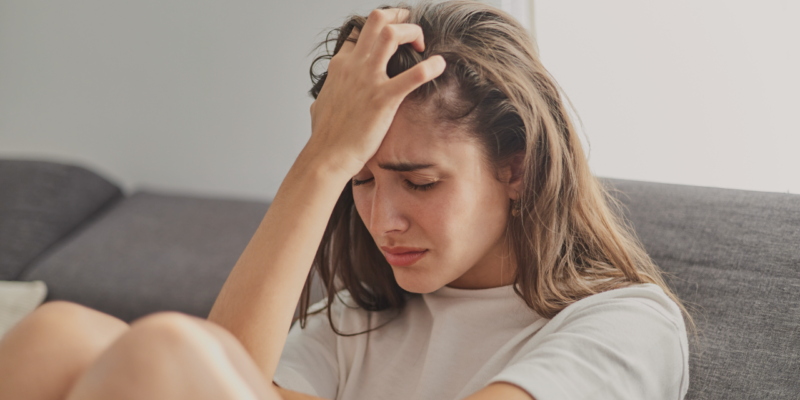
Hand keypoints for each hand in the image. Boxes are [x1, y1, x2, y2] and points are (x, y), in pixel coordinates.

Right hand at [304, 8, 445, 178]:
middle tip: (412, 28)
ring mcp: (368, 80)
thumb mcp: (319, 107)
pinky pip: (413, 75)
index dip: (376, 30)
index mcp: (340, 66)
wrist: (327, 156)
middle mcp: (354, 66)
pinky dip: (431, 67)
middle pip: (376, 20)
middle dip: (399, 16)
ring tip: (422, 45)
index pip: (358, 33)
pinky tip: (440, 65)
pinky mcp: (383, 98)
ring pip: (392, 34)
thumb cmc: (325, 137)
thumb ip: (324, 97)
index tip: (391, 38)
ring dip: (412, 32)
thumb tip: (319, 103)